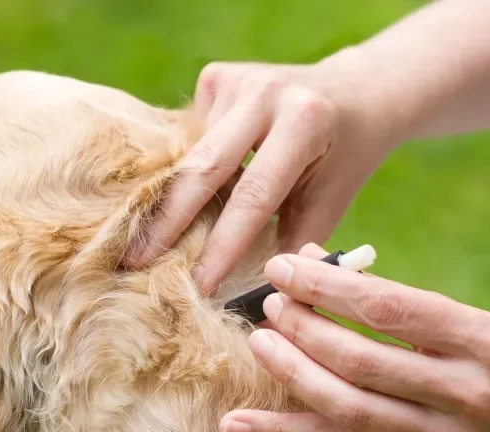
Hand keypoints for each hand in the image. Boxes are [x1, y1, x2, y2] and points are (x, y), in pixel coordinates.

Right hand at [125, 60, 397, 292]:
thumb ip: (293, 242)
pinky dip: (188, 170)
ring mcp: (237, 79)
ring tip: (147, 241)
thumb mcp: (332, 200)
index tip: (198, 285)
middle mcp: (266, 92)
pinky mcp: (217, 77)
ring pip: (191, 154)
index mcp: (304, 122)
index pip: (254, 195)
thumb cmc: (344, 157)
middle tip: (135, 263)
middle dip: (168, 221)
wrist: (354, 92)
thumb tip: (251, 298)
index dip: (223, 245)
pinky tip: (187, 191)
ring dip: (175, 198)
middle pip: (204, 167)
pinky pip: (190, 137)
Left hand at [220, 244, 489, 431]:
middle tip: (270, 303)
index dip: (328, 287)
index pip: (390, 308)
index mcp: (481, 339)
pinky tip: (237, 424)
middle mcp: (463, 389)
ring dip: (293, 375)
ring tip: (260, 343)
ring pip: (349, 407)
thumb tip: (318, 266)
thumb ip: (402, 304)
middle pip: (363, 360)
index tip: (284, 266)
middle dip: (305, 329)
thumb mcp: (473, 325)